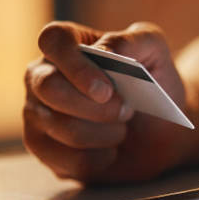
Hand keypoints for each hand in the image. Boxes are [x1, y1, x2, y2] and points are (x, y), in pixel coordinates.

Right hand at [23, 21, 190, 181]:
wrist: (162, 128)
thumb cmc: (154, 83)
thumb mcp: (157, 52)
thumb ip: (136, 40)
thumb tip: (104, 50)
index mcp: (67, 44)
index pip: (53, 40)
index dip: (77, 65)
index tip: (106, 90)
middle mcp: (42, 75)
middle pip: (48, 87)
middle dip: (95, 106)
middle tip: (127, 111)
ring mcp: (36, 112)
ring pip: (61, 127)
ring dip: (105, 133)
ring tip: (122, 128)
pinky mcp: (43, 148)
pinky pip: (65, 159)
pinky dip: (99, 158)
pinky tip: (111, 151)